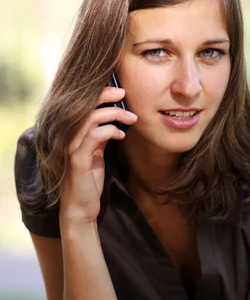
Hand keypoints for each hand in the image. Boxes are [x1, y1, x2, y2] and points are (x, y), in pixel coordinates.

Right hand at [60, 86, 136, 224]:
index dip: (100, 93)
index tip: (120, 91)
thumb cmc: (89, 180)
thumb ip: (101, 136)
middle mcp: (69, 137)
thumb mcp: (97, 153)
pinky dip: (111, 131)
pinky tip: (121, 135)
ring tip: (131, 118)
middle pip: (84, 105)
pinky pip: (95, 136)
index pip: (83, 104)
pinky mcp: (78, 159)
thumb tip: (115, 119)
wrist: (81, 207)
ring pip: (91, 118)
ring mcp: (71, 147)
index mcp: (73, 133)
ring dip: (114, 114)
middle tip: (124, 94)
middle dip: (106, 96)